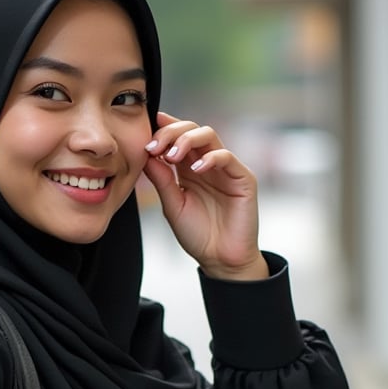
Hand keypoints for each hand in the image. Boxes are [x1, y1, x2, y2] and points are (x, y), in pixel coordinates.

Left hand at [142, 112, 267, 280]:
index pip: (176, 138)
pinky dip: (210, 158)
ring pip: (209, 135)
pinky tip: (196, 169)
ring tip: (172, 156)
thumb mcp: (172, 205)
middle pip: (191, 129)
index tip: (145, 134)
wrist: (220, 259)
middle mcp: (206, 164)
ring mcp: (225, 169)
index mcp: (188, 169)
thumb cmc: (197, 235)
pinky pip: (227, 156)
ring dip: (187, 140)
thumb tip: (146, 154)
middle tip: (155, 147)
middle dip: (170, 132)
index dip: (162, 129)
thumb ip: (161, 179)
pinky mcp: (242, 178)